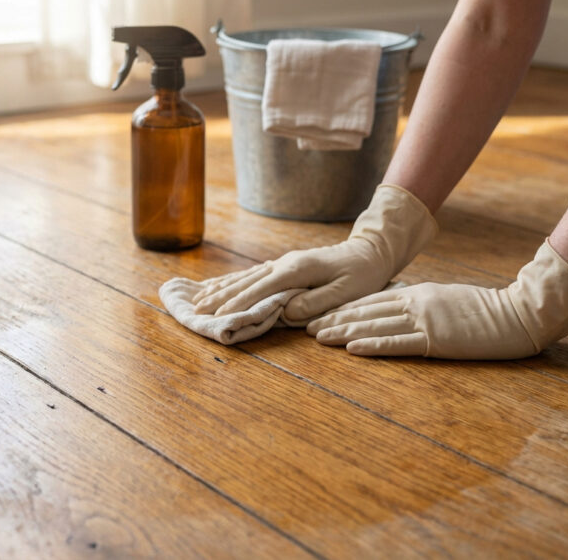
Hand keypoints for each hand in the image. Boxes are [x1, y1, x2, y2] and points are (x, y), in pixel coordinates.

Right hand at [193, 185, 437, 323]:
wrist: (371, 252)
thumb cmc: (362, 275)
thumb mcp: (345, 292)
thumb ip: (315, 302)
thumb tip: (286, 312)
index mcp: (297, 270)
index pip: (261, 288)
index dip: (237, 303)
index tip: (216, 315)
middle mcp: (285, 263)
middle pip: (246, 281)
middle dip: (220, 296)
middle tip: (196, 310)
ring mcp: (284, 263)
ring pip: (247, 277)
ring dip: (223, 288)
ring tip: (199, 299)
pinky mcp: (286, 266)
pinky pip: (255, 275)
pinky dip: (235, 282)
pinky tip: (222, 287)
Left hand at [307, 240, 567, 359]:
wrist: (518, 313)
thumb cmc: (485, 309)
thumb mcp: (446, 299)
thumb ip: (420, 303)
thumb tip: (396, 308)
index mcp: (418, 293)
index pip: (372, 301)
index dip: (344, 309)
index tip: (321, 315)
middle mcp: (416, 303)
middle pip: (367, 311)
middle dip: (335, 319)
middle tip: (307, 327)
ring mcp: (426, 320)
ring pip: (376, 325)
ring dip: (345, 332)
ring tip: (319, 338)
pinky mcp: (437, 339)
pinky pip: (399, 343)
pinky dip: (373, 345)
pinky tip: (352, 348)